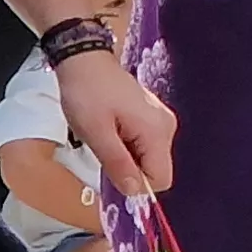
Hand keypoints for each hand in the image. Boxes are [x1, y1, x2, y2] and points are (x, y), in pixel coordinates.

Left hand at [53, 51, 176, 197]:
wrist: (85, 59)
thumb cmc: (87, 94)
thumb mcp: (96, 133)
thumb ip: (118, 164)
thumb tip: (134, 192)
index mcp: (157, 132)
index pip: (161, 179)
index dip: (136, 184)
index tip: (111, 171)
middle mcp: (166, 127)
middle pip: (155, 169)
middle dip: (129, 169)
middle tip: (104, 149)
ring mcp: (161, 120)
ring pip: (148, 158)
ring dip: (126, 157)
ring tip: (105, 136)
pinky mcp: (152, 116)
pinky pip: (145, 145)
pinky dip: (127, 145)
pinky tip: (111, 129)